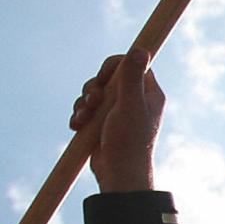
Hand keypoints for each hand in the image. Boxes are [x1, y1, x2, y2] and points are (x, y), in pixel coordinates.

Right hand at [70, 51, 164, 193]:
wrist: (119, 174)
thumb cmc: (130, 141)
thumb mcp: (130, 105)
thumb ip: (132, 77)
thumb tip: (140, 49)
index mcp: (148, 92)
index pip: (131, 65)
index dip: (113, 66)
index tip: (103, 76)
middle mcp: (134, 100)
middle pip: (108, 78)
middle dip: (94, 87)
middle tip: (92, 101)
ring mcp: (117, 112)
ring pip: (94, 94)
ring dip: (83, 102)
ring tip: (83, 117)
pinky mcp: (103, 124)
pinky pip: (86, 110)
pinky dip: (79, 115)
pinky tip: (76, 126)